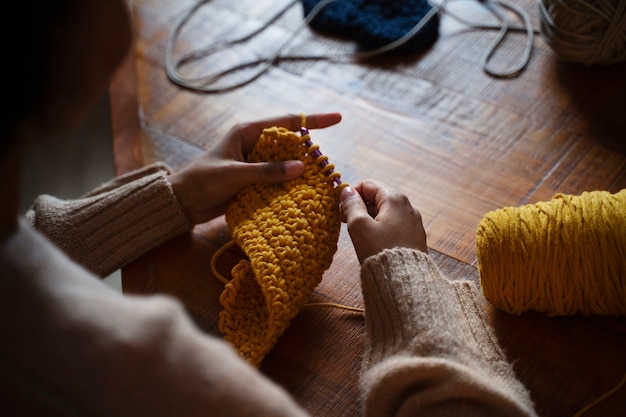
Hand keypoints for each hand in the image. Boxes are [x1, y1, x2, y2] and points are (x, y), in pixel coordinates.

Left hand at [169, 113, 341, 223]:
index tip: (338, 118)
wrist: (183, 203)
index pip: (287, 122)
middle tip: (326, 165)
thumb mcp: (234, 174)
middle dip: (308, 151)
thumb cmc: (203, 181)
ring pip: (284, 162)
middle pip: (289, 142)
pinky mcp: (253, 179)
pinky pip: (276, 178)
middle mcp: (253, 144)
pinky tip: (301, 193)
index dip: (313, 120)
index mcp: (247, 132)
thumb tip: (301, 166)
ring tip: (319, 181)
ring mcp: (254, 162)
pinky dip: (288, 184)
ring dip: (299, 170)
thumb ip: (266, 171)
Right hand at [340, 179, 426, 262]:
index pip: (367, 185)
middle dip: (360, 207)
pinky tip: (374, 243)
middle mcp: (408, 206)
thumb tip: (346, 191)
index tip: (341, 211)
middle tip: (346, 223)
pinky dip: (381, 229)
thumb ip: (351, 205)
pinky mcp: (415, 237)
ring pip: (385, 212)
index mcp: (395, 198)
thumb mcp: (359, 226)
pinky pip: (394, 225)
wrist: (404, 281)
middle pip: (377, 198)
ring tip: (359, 236)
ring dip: (369, 219)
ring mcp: (413, 222)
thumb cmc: (380, 251)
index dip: (351, 195)